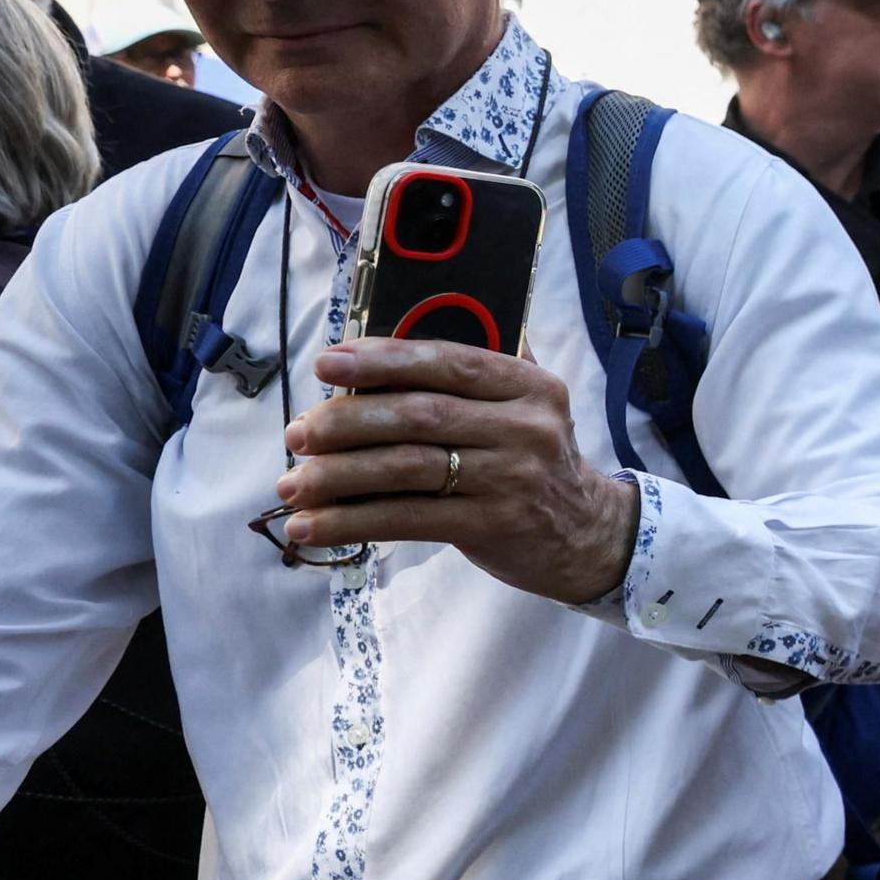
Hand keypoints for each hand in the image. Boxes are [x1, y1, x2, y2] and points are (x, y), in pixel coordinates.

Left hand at [282, 337, 640, 604]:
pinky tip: (310, 526)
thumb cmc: (534, 462)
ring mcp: (511, 478)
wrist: (587, 534)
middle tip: (297, 434)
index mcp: (529, 385)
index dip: (384, 358)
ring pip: (406, 467)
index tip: (327, 363)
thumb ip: (475, 376)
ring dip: (336, 476)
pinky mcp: (492, 525)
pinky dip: (350, 522)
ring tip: (292, 483)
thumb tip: (385, 344)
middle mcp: (525, 427)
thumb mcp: (525, 408)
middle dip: (346, 421)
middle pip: (419, 415)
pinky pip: (406, 519)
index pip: (449, 360)